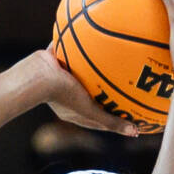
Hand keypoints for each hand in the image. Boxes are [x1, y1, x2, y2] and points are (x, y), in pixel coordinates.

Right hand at [22, 51, 143, 136]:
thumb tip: (135, 132)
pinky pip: (75, 54)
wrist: (38, 73)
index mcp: (74, 111)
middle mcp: (69, 95)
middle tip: (129, 90)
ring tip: (116, 61)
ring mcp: (63, 78)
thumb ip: (111, 121)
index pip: (99, 117)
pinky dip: (87, 50)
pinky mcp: (59, 60)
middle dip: (108, 93)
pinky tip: (101, 41)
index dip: (115, 117)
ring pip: (85, 74)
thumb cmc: (62, 95)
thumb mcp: (91, 111)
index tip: (132, 116)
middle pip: (93, 96)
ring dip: (97, 70)